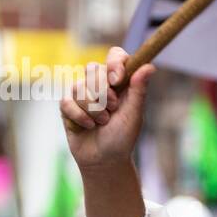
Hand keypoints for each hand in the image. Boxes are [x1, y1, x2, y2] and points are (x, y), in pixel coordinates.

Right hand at [60, 46, 155, 172]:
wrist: (104, 160)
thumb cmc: (122, 137)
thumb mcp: (134, 114)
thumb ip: (139, 90)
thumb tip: (149, 66)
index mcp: (120, 82)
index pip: (115, 55)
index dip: (114, 63)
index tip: (118, 80)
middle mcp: (100, 84)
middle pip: (93, 69)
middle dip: (103, 94)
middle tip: (112, 110)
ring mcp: (82, 93)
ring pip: (79, 87)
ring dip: (93, 110)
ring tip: (101, 123)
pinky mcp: (67, 105)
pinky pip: (67, 101)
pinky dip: (80, 117)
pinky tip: (87, 127)